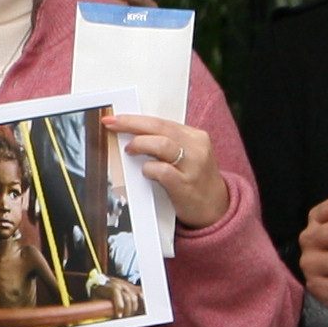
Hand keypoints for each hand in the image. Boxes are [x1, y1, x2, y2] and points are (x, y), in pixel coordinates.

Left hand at [109, 113, 229, 230]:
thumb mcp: (186, 156)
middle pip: (160, 128)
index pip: (161, 122)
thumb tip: (132, 134)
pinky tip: (146, 172)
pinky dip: (149, 169)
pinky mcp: (186, 185)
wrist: (215, 208)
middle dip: (131, 124)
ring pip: (163, 144)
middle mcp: (196, 148)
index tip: (114, 118)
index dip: (135, 119)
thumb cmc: (194, 180)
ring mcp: (193, 166)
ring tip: (129, 149)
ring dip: (141, 144)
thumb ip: (166, 143)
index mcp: (195, 137)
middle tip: (111, 125)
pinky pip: (162, 171)